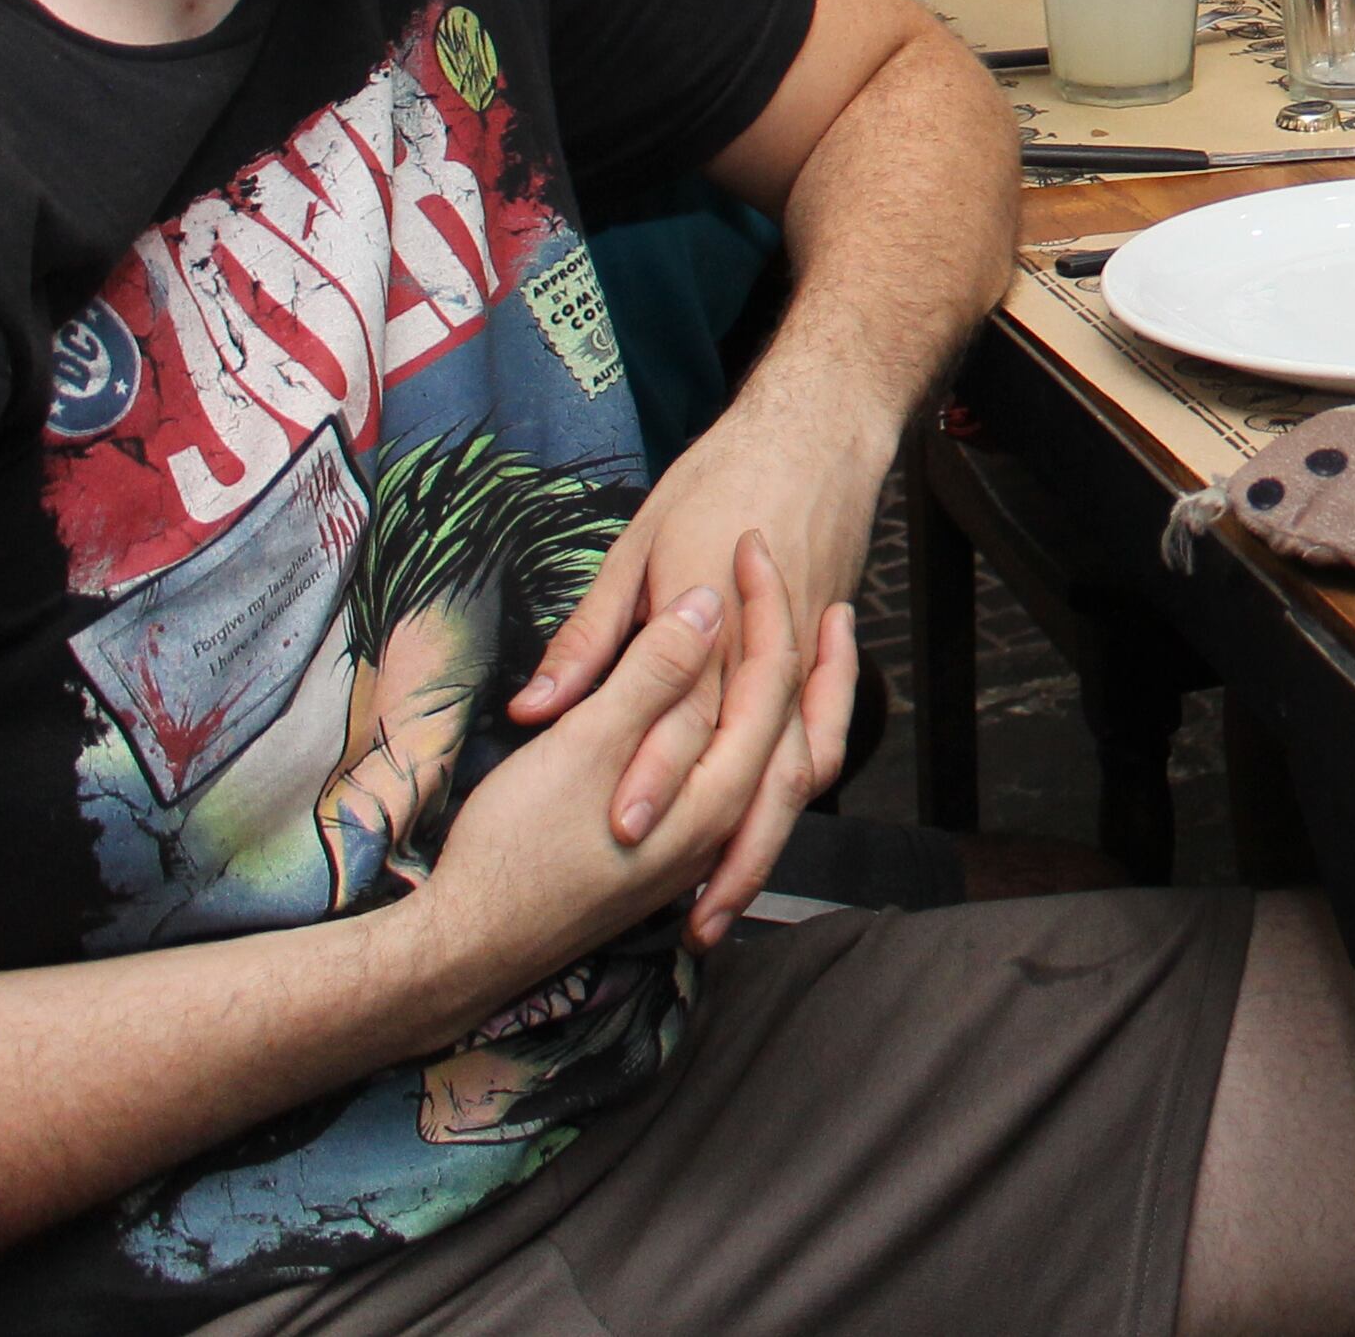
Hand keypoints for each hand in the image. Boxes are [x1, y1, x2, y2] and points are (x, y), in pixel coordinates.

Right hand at [413, 542, 829, 993]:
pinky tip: (751, 708)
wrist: (466, 950)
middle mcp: (727, 820)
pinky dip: (773, 733)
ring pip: (784, 756)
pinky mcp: (674, 854)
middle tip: (783, 569)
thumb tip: (706, 608)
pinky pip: (749, 783)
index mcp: (716, 788)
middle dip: (799, 639)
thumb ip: (650, 677)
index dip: (760, 601)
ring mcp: (705, 842)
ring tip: (822, 630)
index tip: (744, 540)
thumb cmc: (516, 846)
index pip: (769, 678)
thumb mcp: (582, 748)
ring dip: (805, 690)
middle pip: (793, 716)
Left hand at [505, 400, 885, 939]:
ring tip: (719, 908)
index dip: (651, 780)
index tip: (619, 834)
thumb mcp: (637, 543)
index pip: (680, 718)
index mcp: (713, 624)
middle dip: (725, 854)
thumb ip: (592, 634)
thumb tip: (534, 707)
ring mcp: (802, 667)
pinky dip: (789, 803)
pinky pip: (813, 749)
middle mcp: (767, 658)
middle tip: (685, 920)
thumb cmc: (720, 481)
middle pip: (751, 772)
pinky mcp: (819, 667)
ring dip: (762, 847)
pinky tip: (757, 838)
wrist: (819, 435)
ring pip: (793, 776)